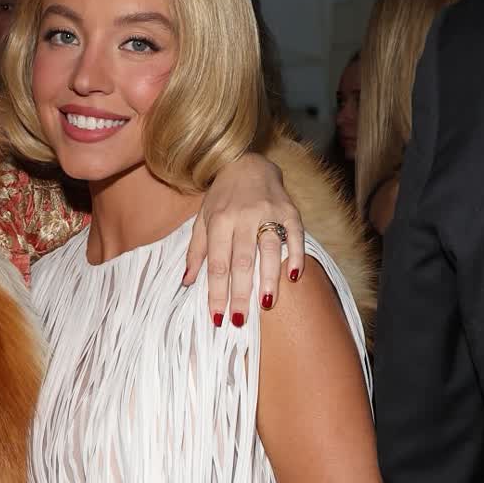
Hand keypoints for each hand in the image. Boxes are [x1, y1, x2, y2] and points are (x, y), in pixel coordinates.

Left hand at [183, 152, 305, 322]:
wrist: (247, 162)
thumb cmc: (222, 197)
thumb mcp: (202, 219)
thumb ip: (196, 251)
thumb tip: (187, 282)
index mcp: (219, 220)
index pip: (218, 264)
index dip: (217, 293)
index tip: (218, 318)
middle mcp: (243, 216)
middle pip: (242, 261)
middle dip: (240, 293)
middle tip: (240, 320)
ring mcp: (269, 212)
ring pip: (269, 250)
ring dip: (268, 279)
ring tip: (266, 304)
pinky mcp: (290, 210)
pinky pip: (295, 235)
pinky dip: (296, 255)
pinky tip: (293, 277)